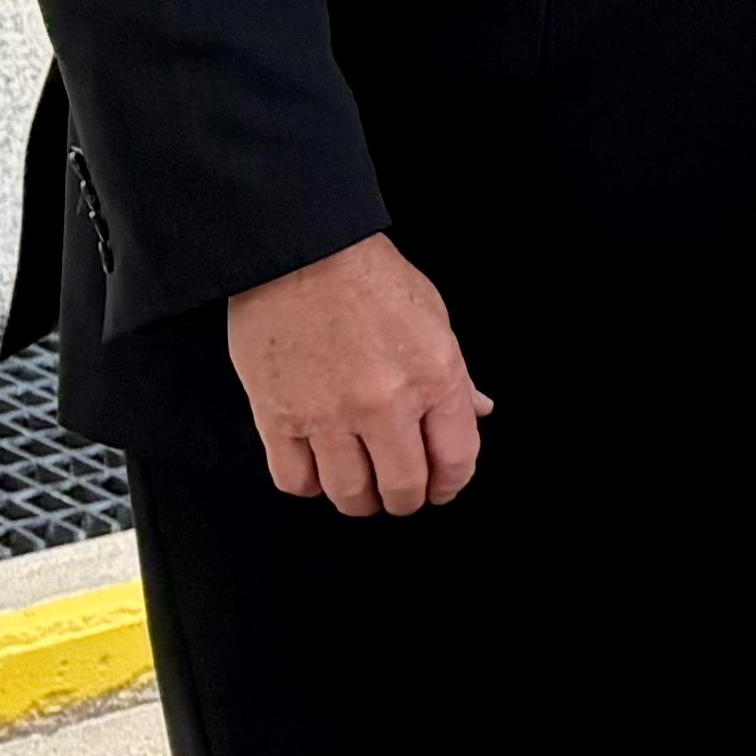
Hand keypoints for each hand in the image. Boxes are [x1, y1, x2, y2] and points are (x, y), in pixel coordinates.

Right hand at [224, 235, 490, 515]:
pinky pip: (294, 479)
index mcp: (435, 378)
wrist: (299, 254)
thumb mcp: (435, 320)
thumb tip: (478, 412)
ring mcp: (328, 416)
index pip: (455, 459)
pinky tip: (317, 471)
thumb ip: (457, 377)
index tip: (442, 489)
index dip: (450, 485)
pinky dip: (309, 486)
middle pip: (402, 487)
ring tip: (360, 490)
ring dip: (358, 500)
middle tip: (400, 496)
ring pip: (348, 493)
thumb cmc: (369, 278)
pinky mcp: (277, 418)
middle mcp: (385, 405)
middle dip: (405, 500)